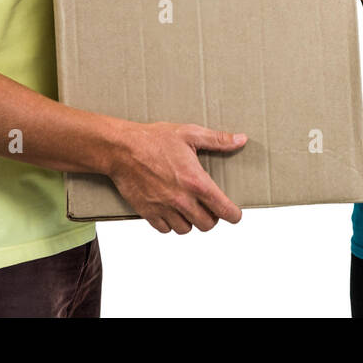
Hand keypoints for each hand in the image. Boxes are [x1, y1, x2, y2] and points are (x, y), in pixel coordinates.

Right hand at [106, 121, 247, 233]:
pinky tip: (171, 211)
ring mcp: (164, 208)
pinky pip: (165, 229)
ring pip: (186, 229)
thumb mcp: (190, 133)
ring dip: (191, 221)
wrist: (121, 149)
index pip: (223, 210)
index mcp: (196, 182)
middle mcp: (182, 200)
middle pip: (207, 224)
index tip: (235, 214)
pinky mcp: (147, 212)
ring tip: (190, 208)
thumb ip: (218, 140)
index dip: (234, 215)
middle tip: (209, 206)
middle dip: (212, 217)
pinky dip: (170, 224)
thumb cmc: (154, 139)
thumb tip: (241, 140)